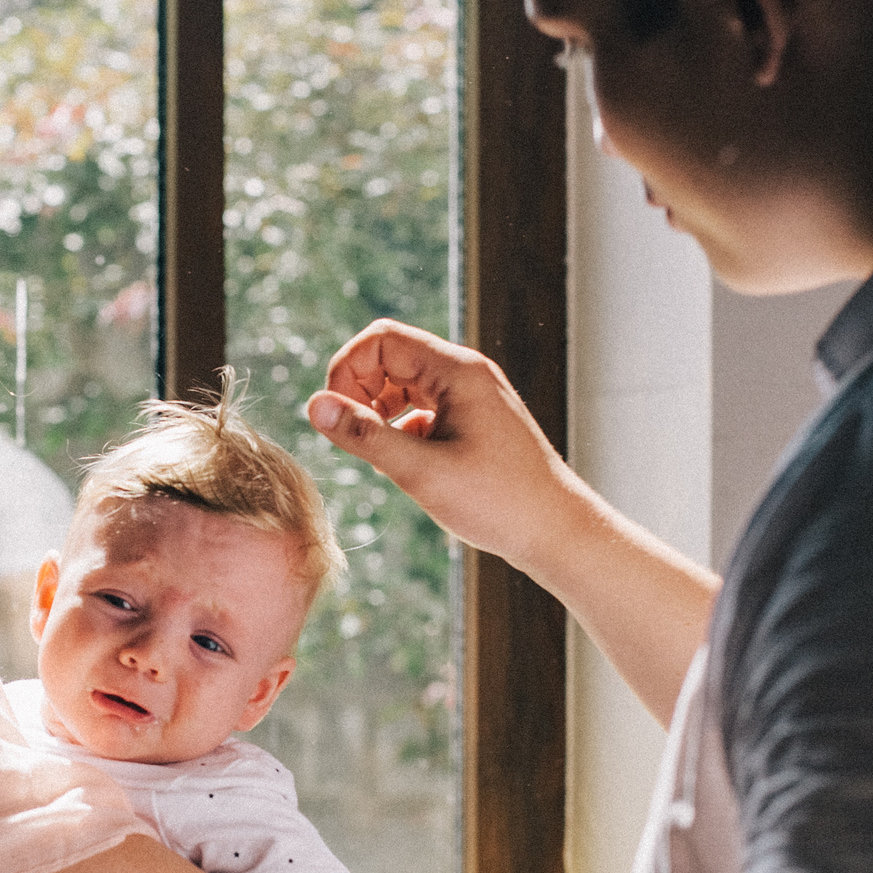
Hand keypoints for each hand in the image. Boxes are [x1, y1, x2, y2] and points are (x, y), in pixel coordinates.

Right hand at [308, 319, 593, 578]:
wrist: (558, 533)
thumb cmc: (498, 503)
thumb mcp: (421, 472)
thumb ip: (365, 436)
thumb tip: (314, 406)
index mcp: (457, 371)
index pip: (382, 339)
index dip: (348, 370)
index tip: (339, 416)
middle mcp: (466, 374)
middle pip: (391, 357)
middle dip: (361, 392)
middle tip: (357, 440)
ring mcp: (471, 397)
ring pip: (405, 385)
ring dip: (380, 412)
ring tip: (381, 455)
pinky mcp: (473, 421)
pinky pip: (423, 409)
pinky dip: (403, 429)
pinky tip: (409, 466)